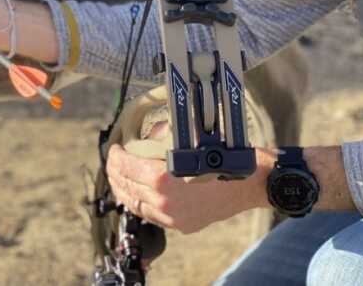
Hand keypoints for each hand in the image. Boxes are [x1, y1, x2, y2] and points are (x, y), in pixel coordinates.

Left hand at [106, 144, 256, 233]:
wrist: (250, 183)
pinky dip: (138, 202)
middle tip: (112, 160)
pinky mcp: (180, 225)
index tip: (114, 148)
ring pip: (134, 204)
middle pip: (127, 186)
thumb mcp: (186, 138)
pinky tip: (135, 192)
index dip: (115, 156)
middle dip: (115, 171)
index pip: (126, 167)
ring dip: (122, 188)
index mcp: (164, 178)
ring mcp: (172, 217)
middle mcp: (165, 202)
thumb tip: (143, 137)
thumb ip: (159, 137)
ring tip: (117, 177)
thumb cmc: (221, 156)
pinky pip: (150, 215)